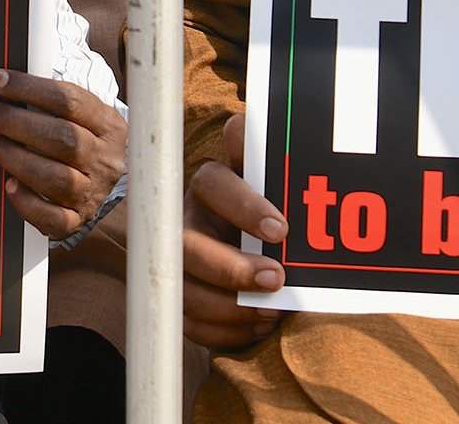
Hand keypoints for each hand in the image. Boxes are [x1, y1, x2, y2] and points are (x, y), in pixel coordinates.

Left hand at [0, 69, 125, 240]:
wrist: (100, 176)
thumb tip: (6, 82)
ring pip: (59, 179)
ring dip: (18, 159)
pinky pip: (55, 219)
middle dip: (21, 124)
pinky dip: (29, 203)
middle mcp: (106, 160)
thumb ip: (51, 100)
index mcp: (109, 125)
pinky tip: (10, 186)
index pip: (71, 101)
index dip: (31, 89)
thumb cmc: (79, 136)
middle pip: (66, 140)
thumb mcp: (80, 114)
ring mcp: (94, 193)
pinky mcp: (78, 220)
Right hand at [185, 113, 288, 348]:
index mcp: (208, 187)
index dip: (244, 206)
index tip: (281, 229)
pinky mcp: (180, 299)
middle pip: (189, 247)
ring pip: (185, 290)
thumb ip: (262, 154)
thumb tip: (243, 128)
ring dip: (230, 307)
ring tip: (271, 311)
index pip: (213, 184)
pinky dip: (226, 331)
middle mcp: (185, 222)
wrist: (259, 251)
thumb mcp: (270, 178)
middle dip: (232, 268)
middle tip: (277, 279)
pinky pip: (190, 323)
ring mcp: (177, 263)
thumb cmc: (269, 208)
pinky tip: (259, 326)